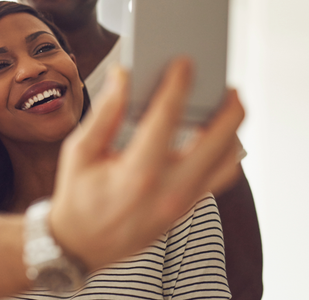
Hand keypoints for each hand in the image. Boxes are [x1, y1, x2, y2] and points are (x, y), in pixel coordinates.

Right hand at [50, 58, 244, 270]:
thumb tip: (122, 76)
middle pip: (218, 141)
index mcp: (136, 173)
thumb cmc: (77, 196)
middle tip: (225, 84)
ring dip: (232, 130)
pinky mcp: (186, 209)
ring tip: (226, 105)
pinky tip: (216, 134)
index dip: (177, 86)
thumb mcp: (78, 152)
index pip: (166, 119)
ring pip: (227, 160)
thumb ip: (104, 113)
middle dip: (228, 107)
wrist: (81, 245)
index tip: (184, 63)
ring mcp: (182, 203)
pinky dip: (225, 152)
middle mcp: (167, 190)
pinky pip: (220, 177)